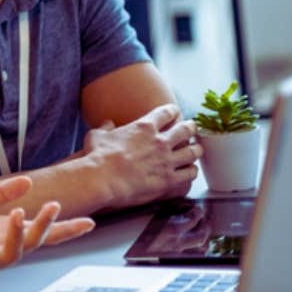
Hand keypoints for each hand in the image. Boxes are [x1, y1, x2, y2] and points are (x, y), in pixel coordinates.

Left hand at [0, 176, 95, 278]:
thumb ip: (1, 193)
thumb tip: (28, 181)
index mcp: (6, 232)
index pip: (41, 232)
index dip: (64, 229)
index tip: (88, 223)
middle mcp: (0, 248)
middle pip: (31, 242)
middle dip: (43, 226)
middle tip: (52, 207)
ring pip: (10, 255)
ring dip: (16, 235)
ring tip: (17, 215)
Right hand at [83, 104, 200, 207]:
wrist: (102, 179)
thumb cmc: (97, 157)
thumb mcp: (96, 136)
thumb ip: (104, 128)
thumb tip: (107, 124)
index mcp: (144, 127)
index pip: (166, 113)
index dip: (172, 111)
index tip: (174, 112)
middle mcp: (160, 142)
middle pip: (186, 130)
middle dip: (190, 128)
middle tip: (191, 128)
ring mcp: (167, 161)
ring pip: (193, 152)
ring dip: (195, 150)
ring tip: (196, 150)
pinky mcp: (169, 180)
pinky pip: (189, 174)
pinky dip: (191, 171)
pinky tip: (190, 171)